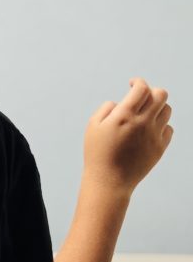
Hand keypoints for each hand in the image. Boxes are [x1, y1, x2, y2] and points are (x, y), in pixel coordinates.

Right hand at [83, 77, 172, 194]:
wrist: (110, 180)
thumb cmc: (97, 152)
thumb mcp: (93, 125)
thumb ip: (107, 108)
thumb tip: (122, 103)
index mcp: (124, 115)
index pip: (142, 88)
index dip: (138, 82)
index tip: (132, 84)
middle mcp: (142, 123)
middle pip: (161, 95)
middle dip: (151, 91)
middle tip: (141, 97)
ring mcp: (154, 136)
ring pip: (167, 110)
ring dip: (157, 107)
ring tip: (144, 113)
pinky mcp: (160, 148)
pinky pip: (168, 128)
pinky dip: (160, 124)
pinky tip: (147, 129)